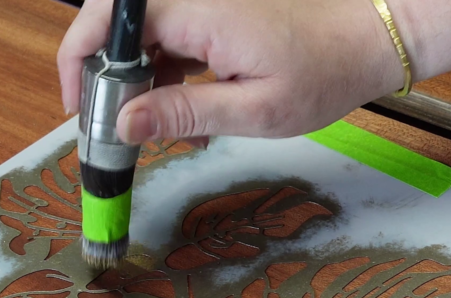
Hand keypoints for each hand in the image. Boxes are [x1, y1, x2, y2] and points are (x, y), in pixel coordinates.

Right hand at [57, 0, 406, 143]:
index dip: (80, 61)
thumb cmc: (326, 71)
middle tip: (115, 127)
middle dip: (107, 78)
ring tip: (162, 132)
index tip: (78, 105)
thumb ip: (185, 113)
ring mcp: (206, 5)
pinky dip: (169, 76)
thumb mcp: (256, 109)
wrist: (371, 37)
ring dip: (141, 83)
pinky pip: (174, 40)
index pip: (111, 24)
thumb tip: (125, 124)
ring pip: (146, 38)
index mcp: (200, 13)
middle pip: (122, 28)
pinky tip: (188, 115)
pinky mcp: (218, 15)